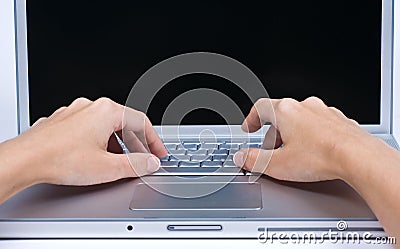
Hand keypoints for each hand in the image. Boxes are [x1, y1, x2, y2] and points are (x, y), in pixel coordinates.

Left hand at [7, 97, 166, 185]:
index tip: (158, 153)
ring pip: (105, 125)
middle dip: (135, 142)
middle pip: (123, 122)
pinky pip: (88, 128)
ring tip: (118, 161)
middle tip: (142, 158)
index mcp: (106, 111)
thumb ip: (135, 164)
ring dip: (116, 143)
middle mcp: (90, 106)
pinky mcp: (62, 121)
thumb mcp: (107, 167)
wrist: (24, 160)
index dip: (153, 140)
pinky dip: (98, 141)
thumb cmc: (59, 159)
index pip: (141, 122)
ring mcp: (74, 112)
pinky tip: (94, 156)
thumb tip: (150, 162)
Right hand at [233, 96, 378, 181]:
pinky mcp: (340, 121)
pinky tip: (315, 153)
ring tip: (294, 155)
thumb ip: (254, 160)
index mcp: (286, 111)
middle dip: (273, 134)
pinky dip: (312, 136)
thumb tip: (241, 157)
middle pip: (281, 116)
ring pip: (301, 120)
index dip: (251, 119)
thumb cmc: (321, 157)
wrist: (359, 158)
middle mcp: (306, 106)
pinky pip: (319, 125)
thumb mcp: (278, 164)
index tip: (249, 128)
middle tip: (271, 151)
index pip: (260, 107)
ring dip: (293, 134)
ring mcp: (325, 112)